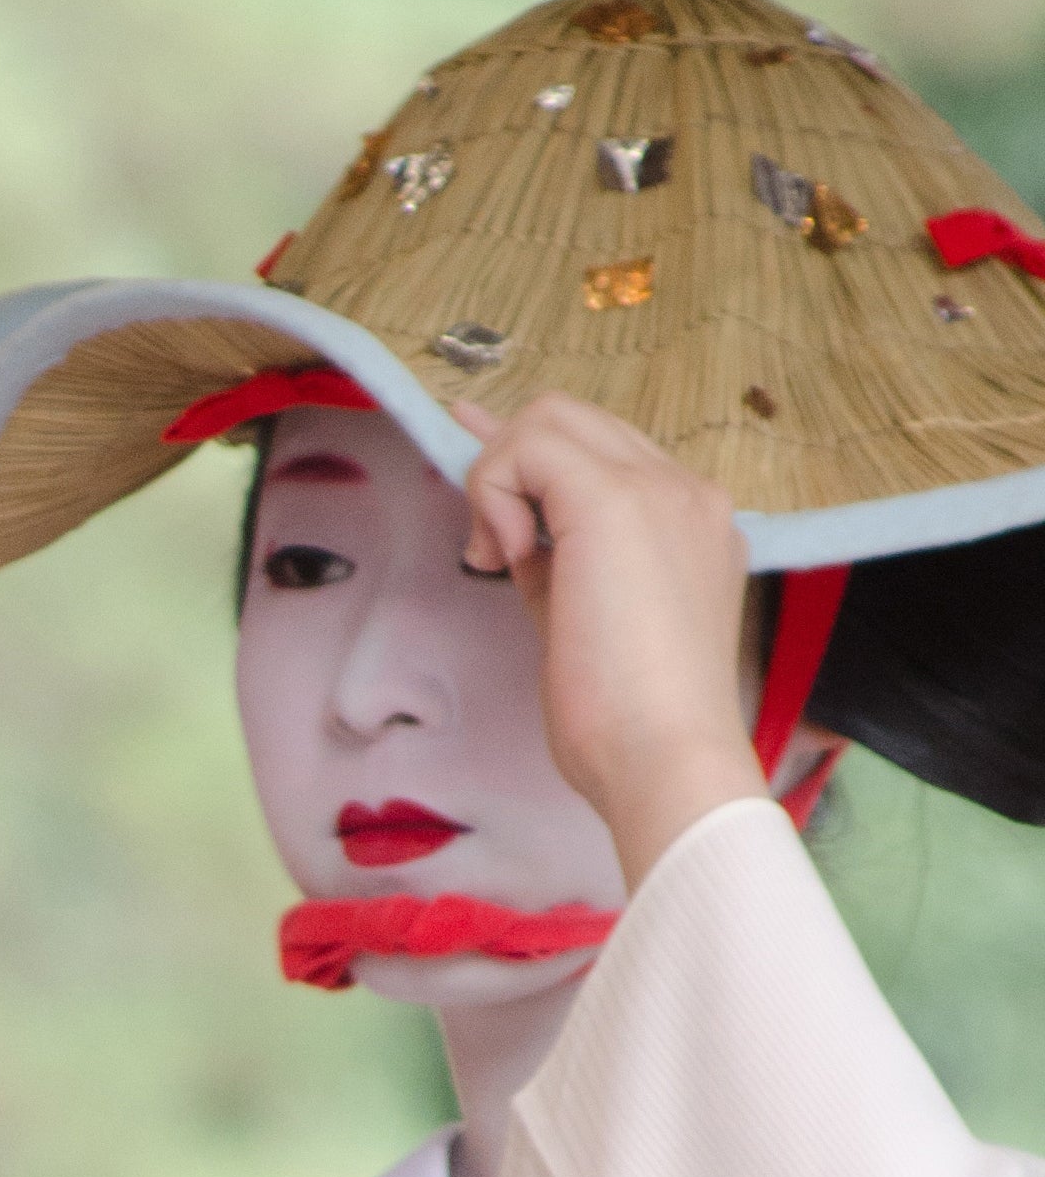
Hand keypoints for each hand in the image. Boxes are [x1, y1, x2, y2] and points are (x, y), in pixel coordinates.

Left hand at [455, 395, 763, 884]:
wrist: (665, 758)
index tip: (487, 510)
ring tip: (501, 561)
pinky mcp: (614, 499)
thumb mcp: (581, 618)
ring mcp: (659, 488)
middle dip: (509, 468)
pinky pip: (527, 447)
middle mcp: (686, 492)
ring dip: (499, 478)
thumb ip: (552, 561)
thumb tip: (504, 523)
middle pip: (571, 419)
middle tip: (493, 552)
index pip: (600, 452)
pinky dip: (494, 492)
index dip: (528, 465)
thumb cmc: (626, 718)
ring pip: (548, 418)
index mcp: (690, 523)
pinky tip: (504, 558)